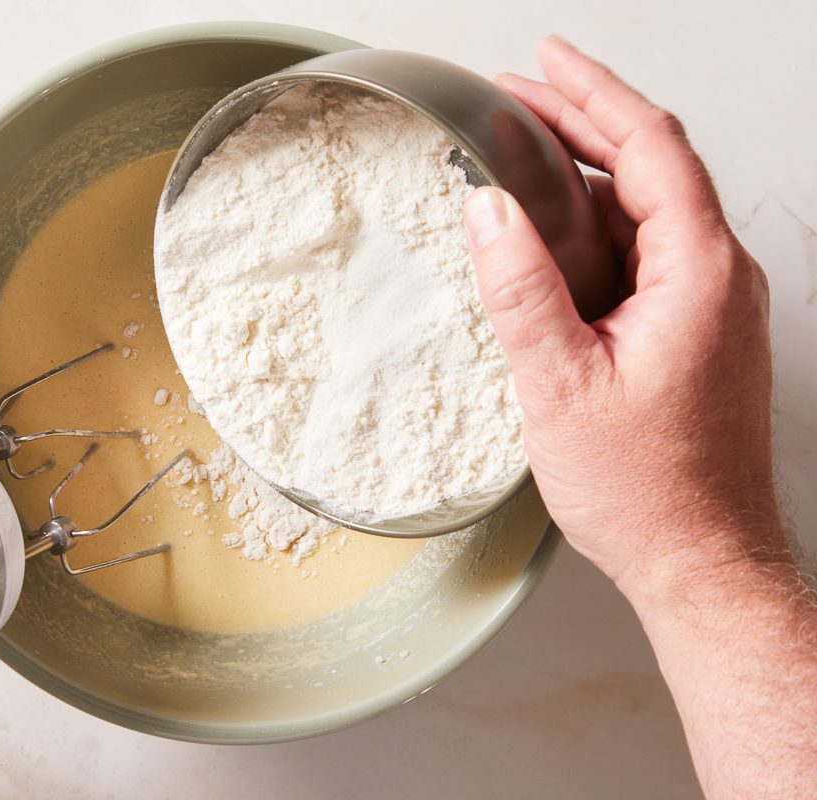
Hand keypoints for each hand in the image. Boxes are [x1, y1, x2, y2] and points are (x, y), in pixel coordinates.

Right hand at [462, 35, 782, 598]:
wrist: (701, 558)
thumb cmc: (647, 490)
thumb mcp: (561, 384)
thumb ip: (521, 289)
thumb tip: (486, 211)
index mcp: (699, 275)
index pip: (651, 148)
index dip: (595, 93)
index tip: (546, 61)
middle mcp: (718, 278)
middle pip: (653, 165)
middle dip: (584, 119)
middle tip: (519, 94)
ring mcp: (710, 304)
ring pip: (648, 207)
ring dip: (587, 170)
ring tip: (524, 149)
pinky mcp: (694, 330)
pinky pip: (646, 251)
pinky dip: (598, 222)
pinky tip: (553, 230)